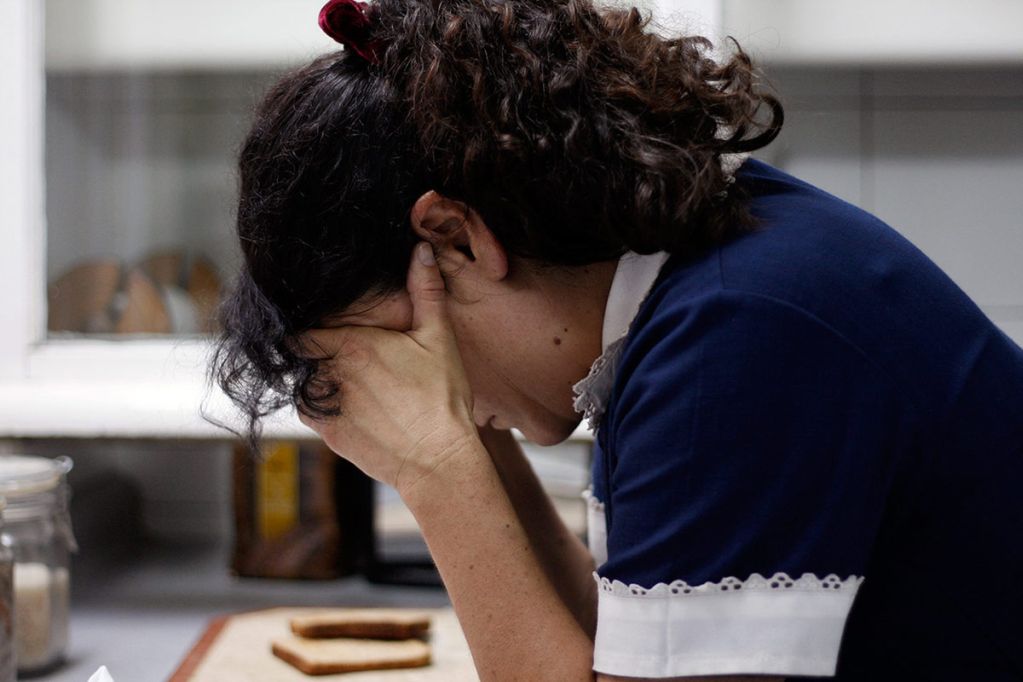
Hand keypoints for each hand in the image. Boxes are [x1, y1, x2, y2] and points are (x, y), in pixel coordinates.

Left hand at [298, 242, 478, 496]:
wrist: (438, 461)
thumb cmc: (442, 399)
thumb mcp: (439, 339)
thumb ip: (426, 292)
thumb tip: (419, 251)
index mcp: (349, 345)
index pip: (302, 328)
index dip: (306, 323)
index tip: (319, 323)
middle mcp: (327, 376)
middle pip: (301, 354)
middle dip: (313, 350)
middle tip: (338, 349)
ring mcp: (324, 408)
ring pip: (302, 382)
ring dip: (316, 377)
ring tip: (348, 377)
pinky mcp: (328, 435)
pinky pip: (311, 411)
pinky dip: (322, 403)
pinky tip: (351, 403)